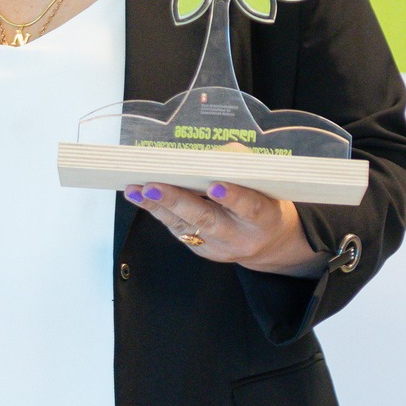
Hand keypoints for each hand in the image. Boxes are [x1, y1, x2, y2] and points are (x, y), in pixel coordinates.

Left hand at [124, 180, 322, 275]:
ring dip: (158, 207)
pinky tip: (141, 197)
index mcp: (264, 216)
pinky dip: (159, 211)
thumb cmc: (264, 199)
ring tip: (136, 190)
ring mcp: (219, 247)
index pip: (250, 207)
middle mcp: (241, 235)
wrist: (269, 242)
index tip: (215, 186)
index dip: (234, 197)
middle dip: (178, 201)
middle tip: (154, 186)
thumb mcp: (264, 181)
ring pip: (185, 226)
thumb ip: (239, 164)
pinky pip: (179, 230)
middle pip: (207, 219)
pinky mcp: (203, 251)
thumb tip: (207, 154)